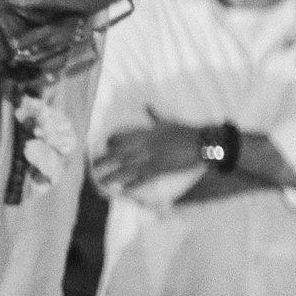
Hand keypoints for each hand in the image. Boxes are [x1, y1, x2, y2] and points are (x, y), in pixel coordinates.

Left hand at [92, 120, 210, 192]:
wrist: (202, 143)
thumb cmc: (186, 131)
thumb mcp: (168, 121)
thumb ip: (155, 116)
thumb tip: (147, 106)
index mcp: (146, 133)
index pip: (123, 137)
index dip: (112, 142)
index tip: (105, 145)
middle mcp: (145, 146)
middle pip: (120, 154)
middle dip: (105, 159)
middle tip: (92, 165)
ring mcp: (152, 159)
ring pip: (127, 168)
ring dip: (113, 175)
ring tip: (100, 181)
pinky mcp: (160, 170)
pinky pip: (143, 179)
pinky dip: (132, 184)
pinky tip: (122, 190)